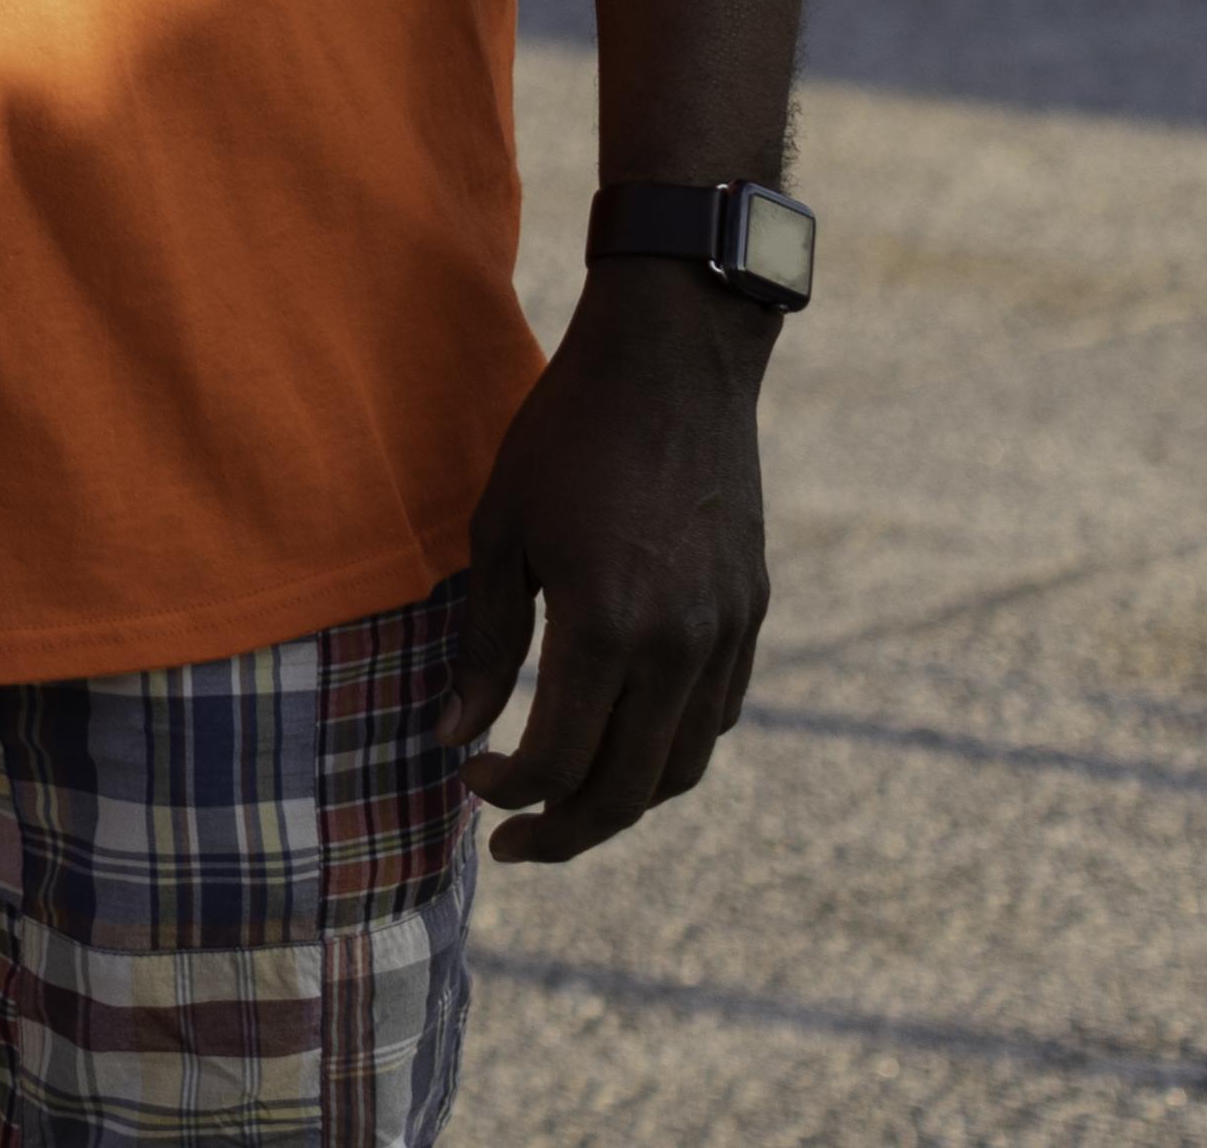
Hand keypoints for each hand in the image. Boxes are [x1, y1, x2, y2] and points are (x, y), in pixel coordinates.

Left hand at [429, 265, 775, 862]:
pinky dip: (668, 749)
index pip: (560, 762)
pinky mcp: (751, 614)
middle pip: (628, 790)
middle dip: (564, 833)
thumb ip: (482, 643)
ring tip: (564, 804)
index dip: (509, 792)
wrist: (674, 363)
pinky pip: (715, 716)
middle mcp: (679, 646)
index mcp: (607, 626)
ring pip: (681, 765)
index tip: (470, 780)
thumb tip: (455, 735)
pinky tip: (622, 739)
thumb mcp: (499, 531)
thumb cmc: (565, 434)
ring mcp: (726, 634)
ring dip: (622, 801)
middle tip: (511, 843)